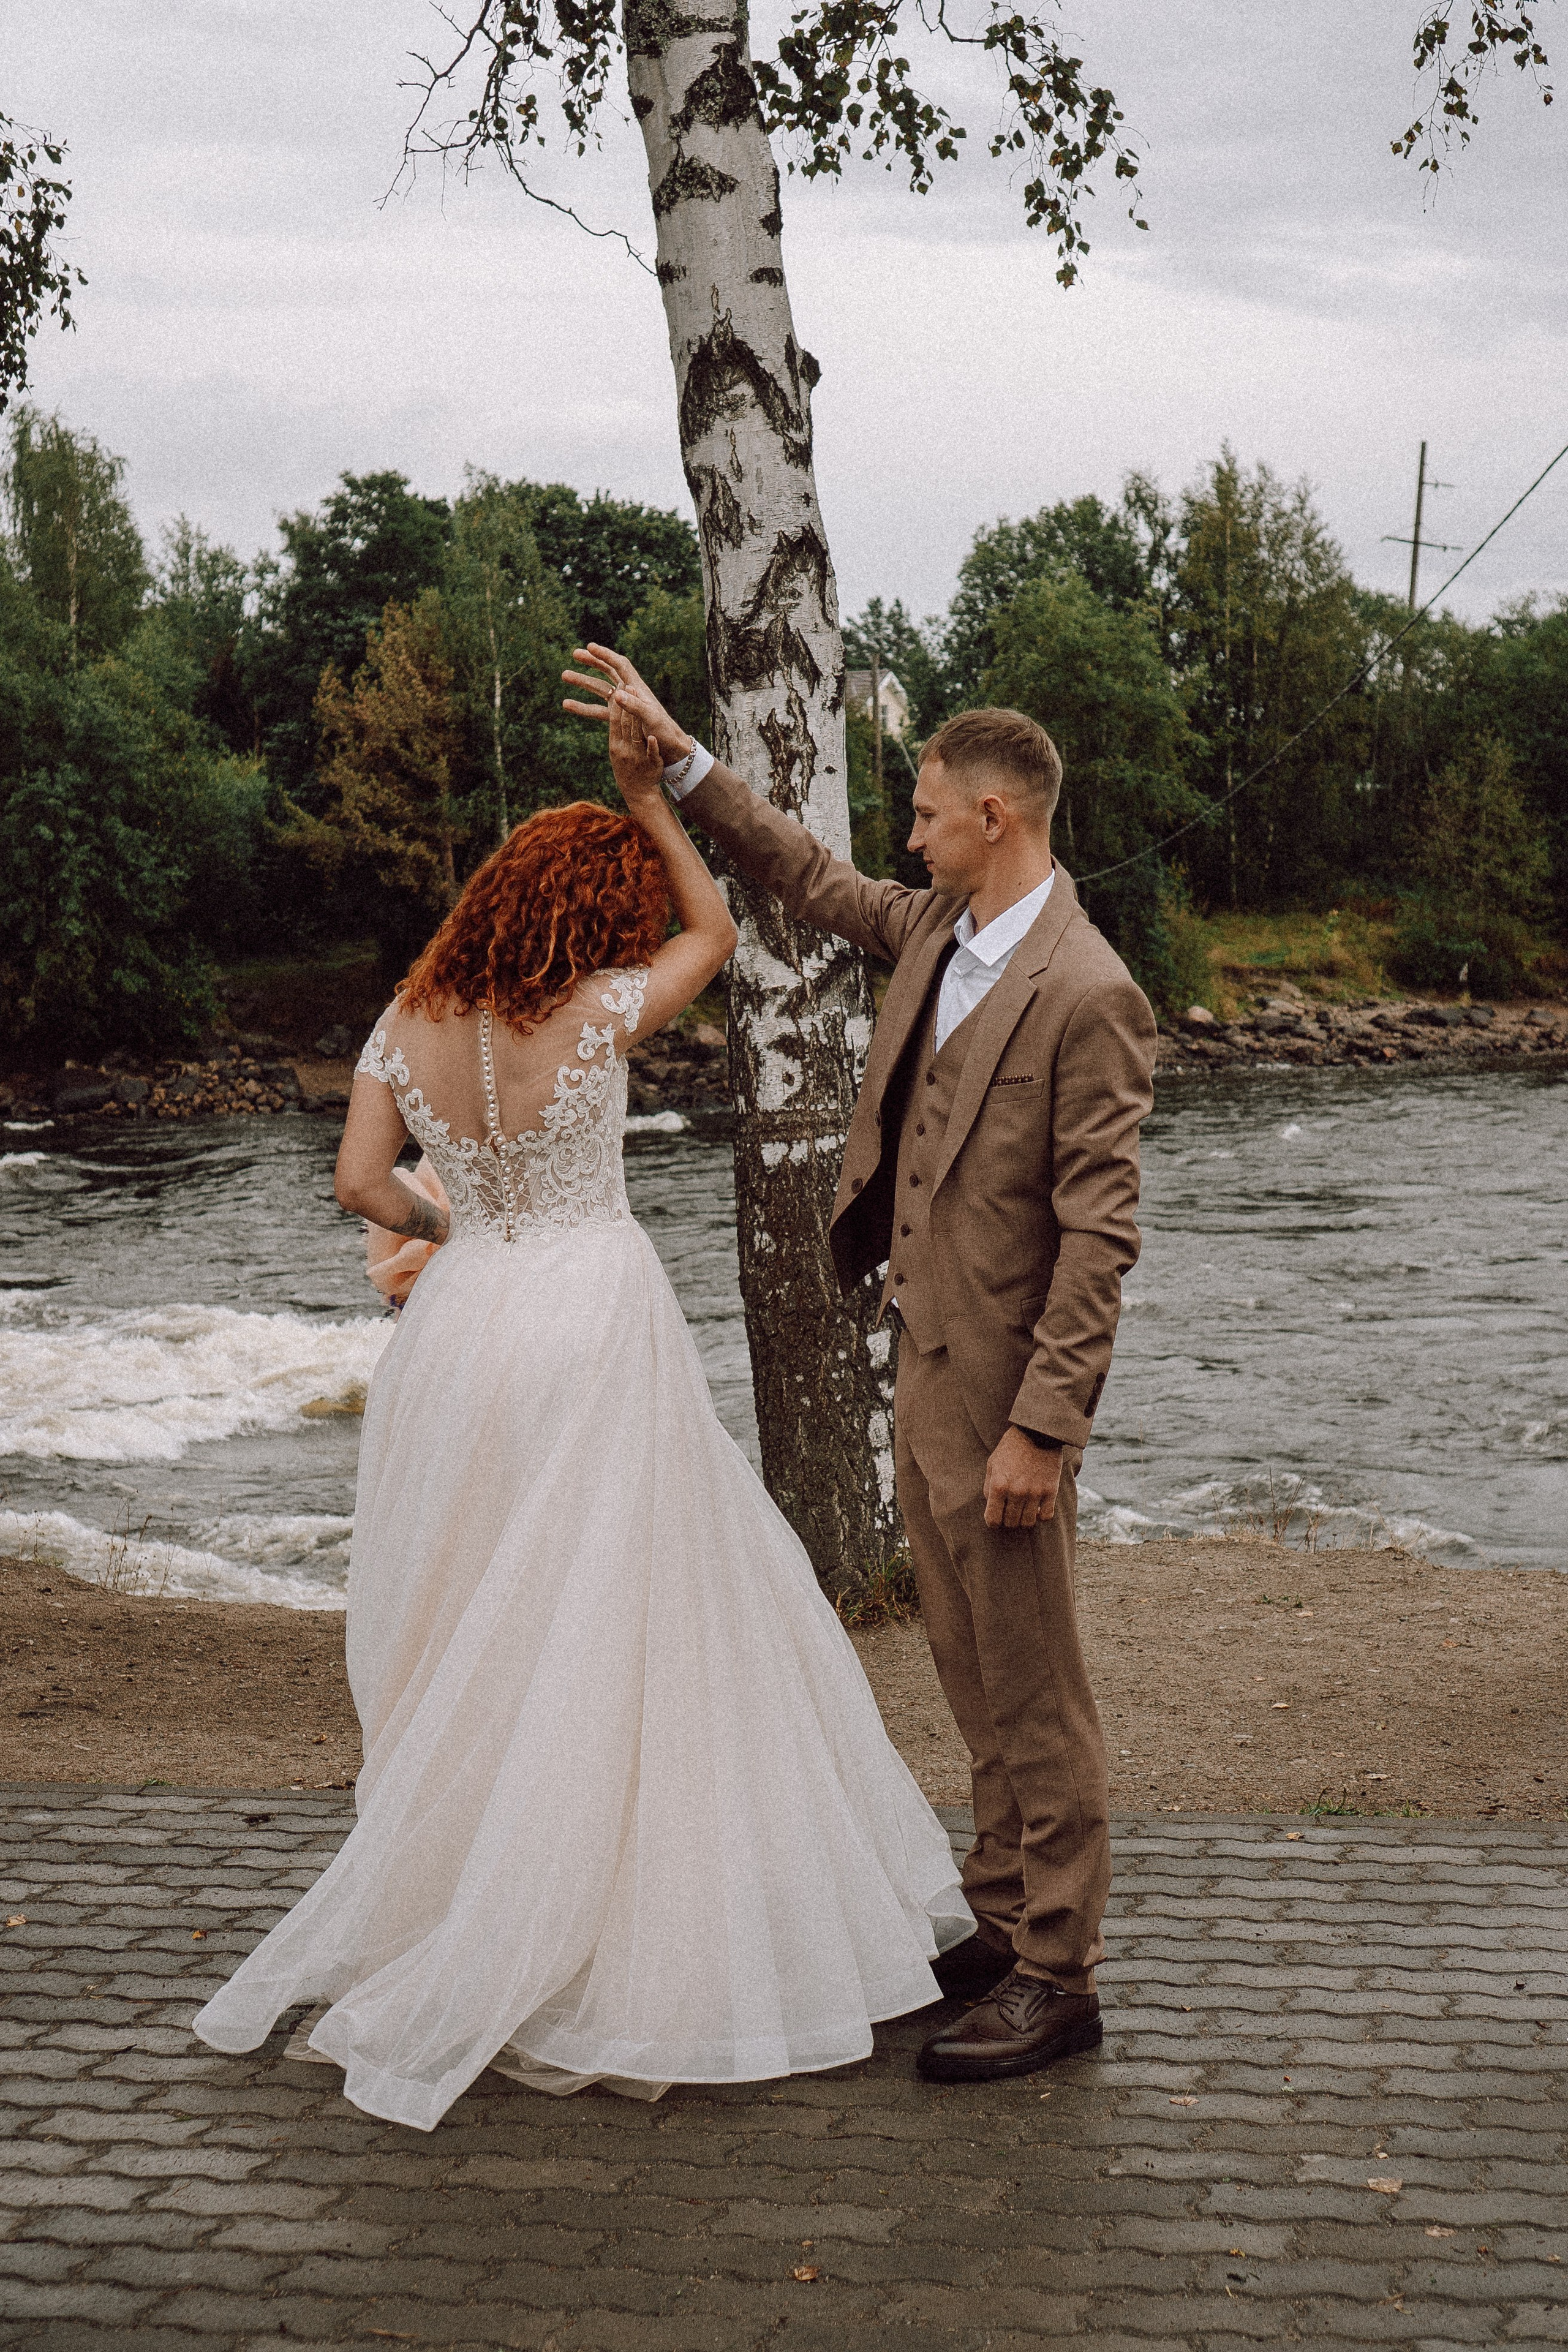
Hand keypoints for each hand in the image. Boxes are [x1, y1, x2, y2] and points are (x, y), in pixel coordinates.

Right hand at [562, 643, 689, 764]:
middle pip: (608, 671)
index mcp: (638, 688)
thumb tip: (617, 694)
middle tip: (574, 654)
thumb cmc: (664, 732)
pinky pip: (597, 709)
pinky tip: (566, 704)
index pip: (620, 665)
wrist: (671, 749)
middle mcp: (630, 693)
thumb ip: (635, 706)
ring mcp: (623, 705)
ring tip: (564, 675)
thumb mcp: (651, 718)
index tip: (590, 647)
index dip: (605, 655)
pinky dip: (582, 706)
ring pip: (600, 688)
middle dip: (591, 661)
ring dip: (582, 681)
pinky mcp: (619, 718)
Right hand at [606, 690, 668, 821]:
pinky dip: (652, 746)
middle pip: (625, 724)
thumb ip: (617, 731)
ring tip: (640, 704)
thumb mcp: (617, 750)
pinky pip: (651, 754)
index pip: (615, 720)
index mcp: (615, 744)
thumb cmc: (626, 768)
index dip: (618, 703)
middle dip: (627, 705)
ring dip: (637, 720)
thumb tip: (614, 711)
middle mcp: (624, 750)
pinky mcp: (651, 765)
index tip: (621, 684)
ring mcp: (637, 757)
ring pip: (636, 736)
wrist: (637, 792)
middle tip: (629, 685)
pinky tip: (653, 738)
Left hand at [983, 1426, 1062, 1530]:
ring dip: (1024, 1519)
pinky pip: (1046, 1516)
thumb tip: (991, 1506)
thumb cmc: (1011, 1447)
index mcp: (999, 1485)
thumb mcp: (992, 1463)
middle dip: (1008, 1521)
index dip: (993, 1522)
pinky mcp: (1051, 1490)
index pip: (993, 1520)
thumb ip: (989, 1487)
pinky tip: (1038, 1508)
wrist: (1037, 1432)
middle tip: (1010, 1512)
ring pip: (1028, 1523)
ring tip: (1023, 1510)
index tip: (995, 1519)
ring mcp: (1035, 1492)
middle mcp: (1016, 1492)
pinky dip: (1041, 1516)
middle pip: (1011, 1523)